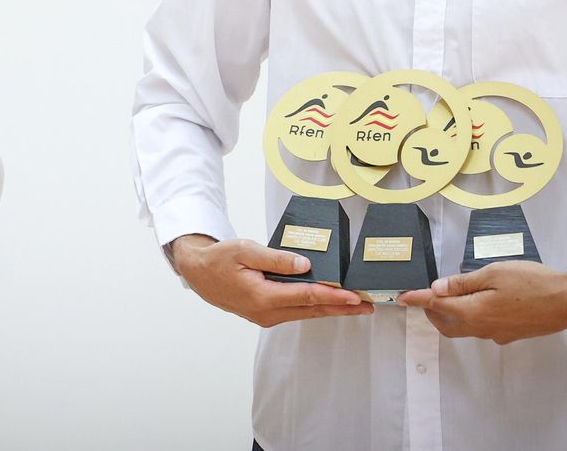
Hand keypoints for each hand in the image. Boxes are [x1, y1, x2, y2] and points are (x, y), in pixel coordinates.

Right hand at [170, 234, 370, 327]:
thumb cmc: (219, 259)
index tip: (355, 296)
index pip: (306, 296)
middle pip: (312, 310)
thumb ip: (275, 259)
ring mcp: (265, 317)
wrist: (198, 273)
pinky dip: (315, 306)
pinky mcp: (265, 315)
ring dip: (331, 309)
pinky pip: (296, 311)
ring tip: (356, 305)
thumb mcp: (245, 250)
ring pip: (306, 313)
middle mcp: (266, 313)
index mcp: (262, 297)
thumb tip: (305, 265)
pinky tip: (328, 302)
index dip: (333, 296)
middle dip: (342, 308)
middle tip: (368, 305)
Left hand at [397, 261, 566, 343]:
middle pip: (446, 323)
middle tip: (426, 294)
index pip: (436, 306)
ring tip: (451, 294)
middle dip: (432, 310)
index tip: (402, 298)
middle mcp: (481, 329)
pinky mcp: (508, 335)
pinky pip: (480, 328)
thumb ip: (463, 283)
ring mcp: (495, 335)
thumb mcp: (494, 273)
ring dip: (450, 314)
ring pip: (462, 327)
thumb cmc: (533, 282)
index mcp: (473, 313)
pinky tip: (479, 301)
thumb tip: (438, 289)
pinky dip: (470, 316)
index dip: (417, 300)